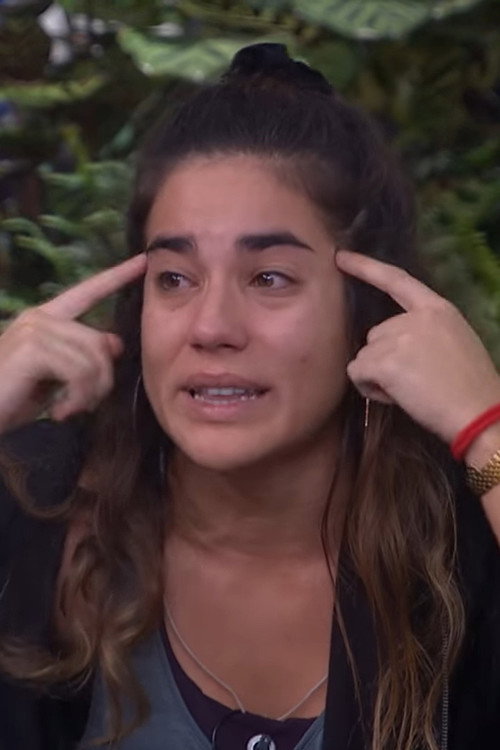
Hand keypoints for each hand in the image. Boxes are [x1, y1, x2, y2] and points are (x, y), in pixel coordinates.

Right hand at [0, 253, 146, 434]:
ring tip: (70, 410)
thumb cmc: (10, 400)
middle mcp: (40, 316)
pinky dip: (77, 397)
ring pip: (93, 358)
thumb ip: (82, 358)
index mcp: (46, 318)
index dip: (116, 276)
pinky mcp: (32, 348)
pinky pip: (79, 372)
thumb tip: (115, 342)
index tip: (142, 261)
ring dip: (89, 393)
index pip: (86, 291)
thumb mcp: (55, 378)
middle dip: (103, 380)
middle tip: (86, 405)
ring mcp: (35, 329)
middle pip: (100, 341)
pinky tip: (60, 411)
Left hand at [336, 250, 499, 443]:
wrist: (480, 414)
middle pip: (375, 334)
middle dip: (385, 359)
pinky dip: (369, 388)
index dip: (366, 267)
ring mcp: (399, 337)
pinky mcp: (385, 361)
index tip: (341, 257)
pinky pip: (356, 372)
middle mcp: (415, 317)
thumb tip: (394, 344)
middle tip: (415, 381)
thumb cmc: (471, 389)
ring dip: (377, 375)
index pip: (396, 280)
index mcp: (438, 309)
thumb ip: (425, 332)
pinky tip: (396, 397)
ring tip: (410, 391)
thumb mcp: (455, 342)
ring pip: (364, 355)